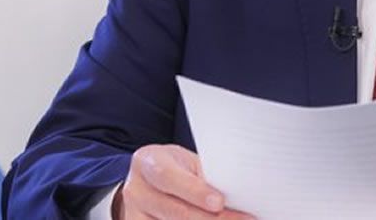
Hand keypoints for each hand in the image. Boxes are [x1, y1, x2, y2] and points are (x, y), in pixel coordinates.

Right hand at [115, 144, 252, 218]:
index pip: (168, 176)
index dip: (195, 191)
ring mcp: (134, 215)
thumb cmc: (175, 168)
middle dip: (211, 218)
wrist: (149, 180)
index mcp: (147, 162)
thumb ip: (204, 175)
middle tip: (242, 219)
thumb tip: (236, 192)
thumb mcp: (187, 162)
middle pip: (174, 210)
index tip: (220, 202)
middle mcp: (136, 190)